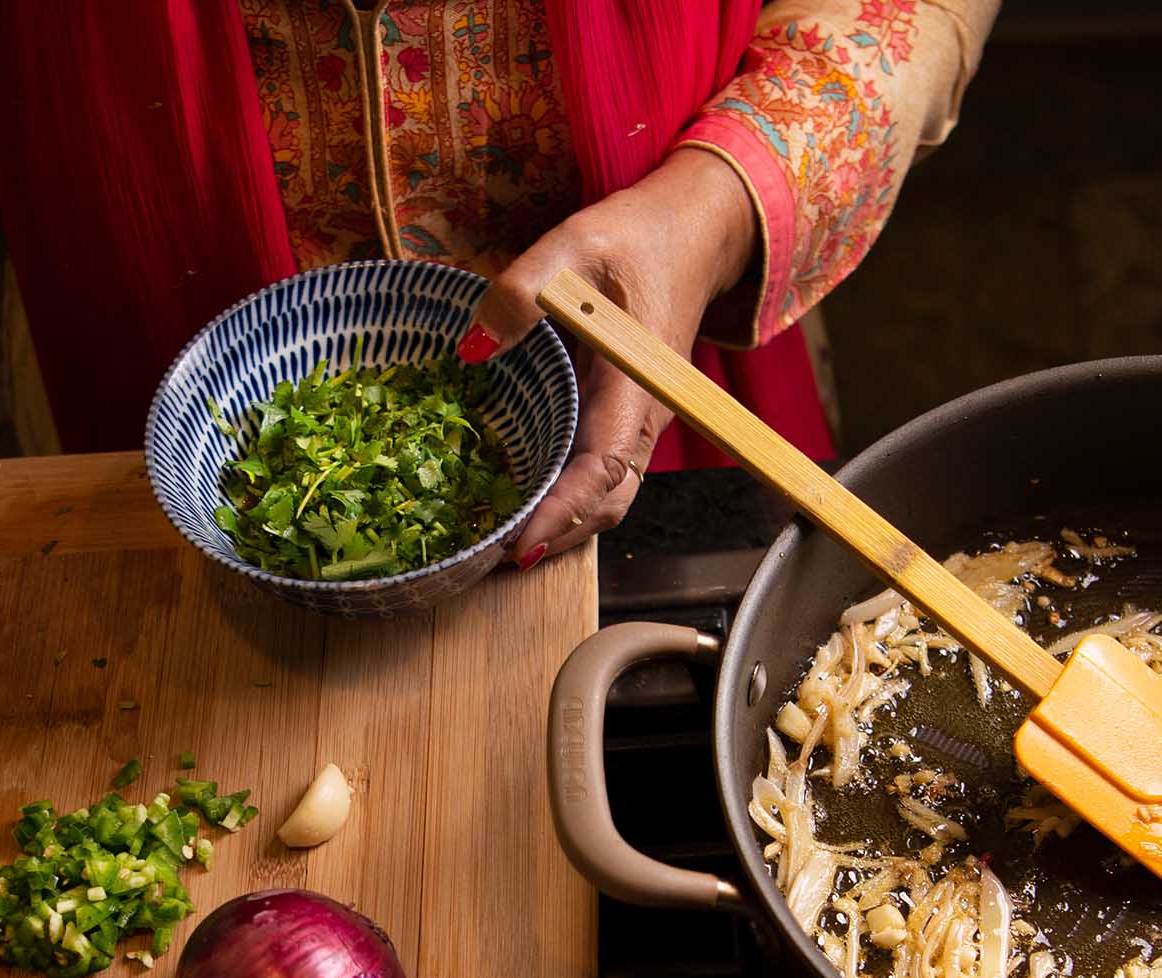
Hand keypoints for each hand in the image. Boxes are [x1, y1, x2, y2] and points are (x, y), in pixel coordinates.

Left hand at [467, 148, 757, 568]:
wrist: (688, 234)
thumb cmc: (638, 237)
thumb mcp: (573, 245)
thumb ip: (520, 292)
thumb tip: (473, 347)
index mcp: (637, 382)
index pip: (604, 467)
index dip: (562, 512)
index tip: (520, 545)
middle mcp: (644, 417)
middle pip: (607, 502)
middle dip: (555, 538)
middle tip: (489, 559)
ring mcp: (635, 423)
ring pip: (603, 497)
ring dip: (557, 526)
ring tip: (496, 543)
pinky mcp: (620, 419)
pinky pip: (594, 474)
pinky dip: (560, 500)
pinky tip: (515, 503)